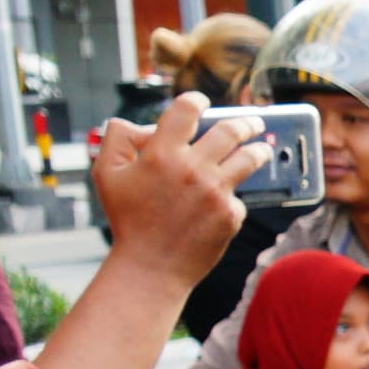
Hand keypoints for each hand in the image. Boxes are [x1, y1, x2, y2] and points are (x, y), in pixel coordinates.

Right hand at [86, 93, 258, 294]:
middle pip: (230, 130)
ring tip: (262, 148)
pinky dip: (229, 198)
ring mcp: (215, 192)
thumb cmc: (127, 220)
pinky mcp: (230, 215)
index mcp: (162, 153)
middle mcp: (192, 169)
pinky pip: (237, 197)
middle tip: (253, 122)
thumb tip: (139, 123)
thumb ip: (118, 139)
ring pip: (249, 158)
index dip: (196, 101)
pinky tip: (219, 205)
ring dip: (259, 149)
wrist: (150, 267)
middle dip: (245, 122)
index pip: (186, 110)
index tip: (201, 102)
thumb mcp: (106, 174)